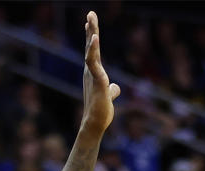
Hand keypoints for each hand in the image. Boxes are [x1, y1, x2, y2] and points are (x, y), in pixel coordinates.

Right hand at [80, 11, 118, 140]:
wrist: (95, 123)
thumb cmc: (100, 111)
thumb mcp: (108, 96)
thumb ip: (112, 90)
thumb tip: (115, 87)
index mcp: (94, 72)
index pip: (92, 51)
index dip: (91, 36)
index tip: (89, 23)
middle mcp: (91, 70)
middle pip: (91, 45)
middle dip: (91, 29)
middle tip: (90, 13)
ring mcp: (93, 74)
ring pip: (91, 50)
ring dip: (91, 33)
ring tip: (90, 19)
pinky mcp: (97, 80)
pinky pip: (93, 61)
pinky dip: (93, 49)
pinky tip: (95, 38)